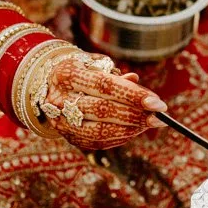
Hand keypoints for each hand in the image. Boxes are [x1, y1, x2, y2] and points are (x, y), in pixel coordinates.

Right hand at [42, 54, 167, 151]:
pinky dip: (119, 137)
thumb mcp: (94, 66)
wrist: (47, 86)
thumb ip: (115, 76)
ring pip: (100, 130)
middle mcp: (59, 99)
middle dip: (136, 114)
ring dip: (131, 129)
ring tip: (150, 123)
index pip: (105, 86)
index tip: (158, 103)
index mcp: (67, 74)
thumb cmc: (81, 72)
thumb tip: (136, 82)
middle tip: (160, 116)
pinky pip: (97, 142)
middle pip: (103, 109)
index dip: (133, 95)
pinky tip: (134, 130)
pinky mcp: (67, 136)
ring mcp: (61, 121)